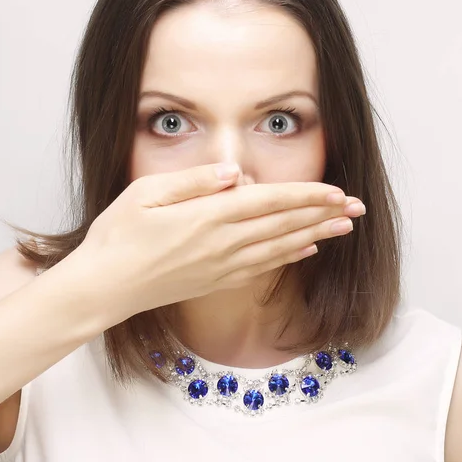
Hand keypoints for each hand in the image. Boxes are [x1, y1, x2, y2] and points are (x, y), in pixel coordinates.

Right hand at [70, 163, 364, 327]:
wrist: (103, 288)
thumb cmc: (117, 236)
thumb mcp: (145, 194)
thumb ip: (193, 181)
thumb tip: (233, 173)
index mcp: (207, 217)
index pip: (269, 201)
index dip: (307, 195)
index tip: (337, 191)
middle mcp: (222, 244)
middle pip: (284, 225)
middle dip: (324, 214)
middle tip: (358, 209)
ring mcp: (221, 267)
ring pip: (281, 248)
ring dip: (316, 235)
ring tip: (345, 228)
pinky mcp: (216, 282)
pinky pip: (263, 268)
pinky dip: (290, 257)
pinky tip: (306, 250)